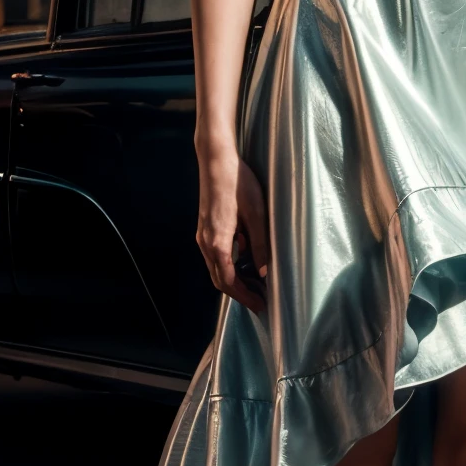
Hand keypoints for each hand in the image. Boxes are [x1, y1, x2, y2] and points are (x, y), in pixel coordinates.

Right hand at [195, 147, 269, 311]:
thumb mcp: (257, 213)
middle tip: (260, 300)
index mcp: (218, 242)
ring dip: (234, 280)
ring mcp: (202, 235)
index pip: (229, 281)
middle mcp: (205, 242)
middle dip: (240, 293)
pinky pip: (214, 256)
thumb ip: (260, 244)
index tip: (261, 305)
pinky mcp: (204, 228)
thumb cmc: (237, 182)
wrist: (215, 160)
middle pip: (219, 280)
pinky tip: (245, 260)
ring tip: (256, 284)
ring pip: (215, 268)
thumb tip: (263, 272)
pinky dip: (228, 266)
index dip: (246, 296)